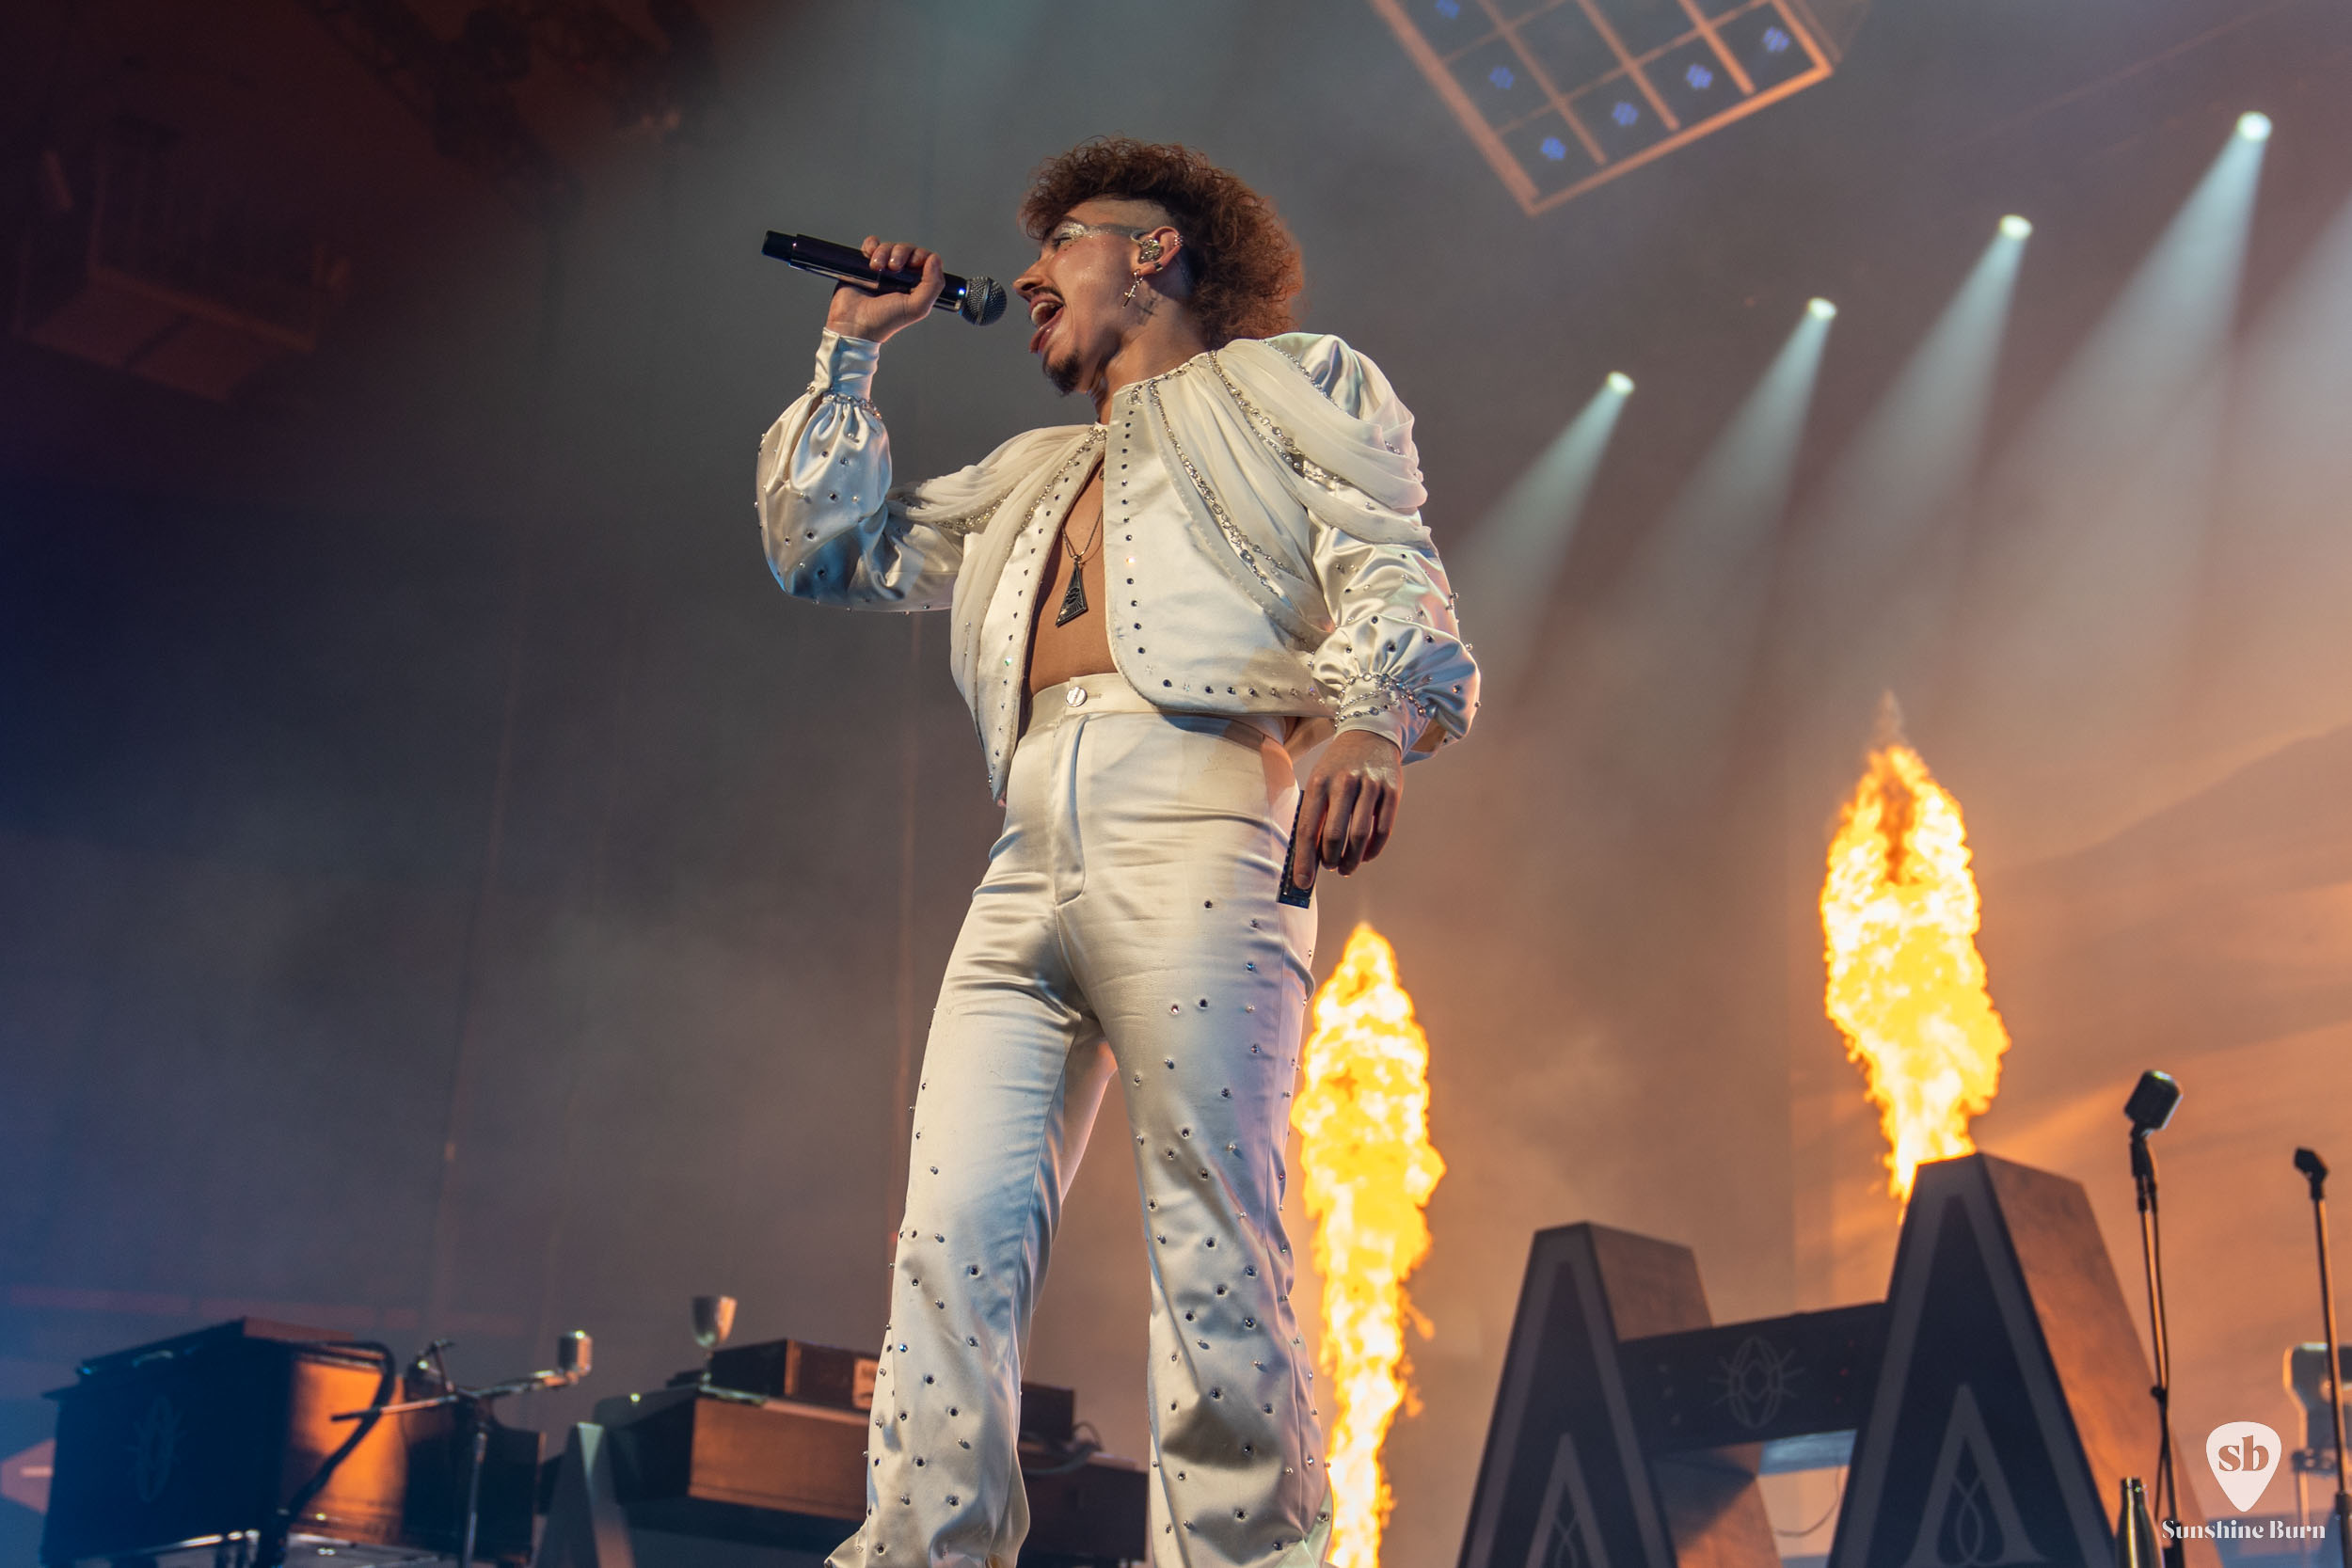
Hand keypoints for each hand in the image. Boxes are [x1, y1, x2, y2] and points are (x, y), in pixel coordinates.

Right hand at [825, 239, 945, 342]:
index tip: (913, 263)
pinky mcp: (865, 265)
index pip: (925, 259)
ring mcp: (883, 270)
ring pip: (889, 246)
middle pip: (907, 250)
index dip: (921, 256)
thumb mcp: (916, 308)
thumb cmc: (885, 320)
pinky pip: (871, 245)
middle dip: (901, 253)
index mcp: (915, 284)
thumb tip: (935, 259)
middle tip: (893, 267)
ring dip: (884, 251)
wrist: (854, 323)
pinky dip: (871, 245)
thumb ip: (933, 286)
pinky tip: (869, 254)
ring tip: (876, 267)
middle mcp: (900, 276)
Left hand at [1289, 730, 1403, 892]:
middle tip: (1329, 868)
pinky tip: (1365, 856)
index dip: (1304, 859)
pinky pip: (1384, 829)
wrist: (1370, 734)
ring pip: (1360, 835)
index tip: (1302, 882)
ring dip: (1351, 859)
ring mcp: (1371, 785)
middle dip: (1330, 859)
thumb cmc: (1337, 766)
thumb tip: (1309, 857)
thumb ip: (1314, 814)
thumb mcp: (1318, 780)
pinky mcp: (1392, 790)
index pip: (1308, 828)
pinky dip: (1373, 849)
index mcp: (1319, 781)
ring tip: (1345, 868)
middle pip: (1335, 835)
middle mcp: (1345, 782)